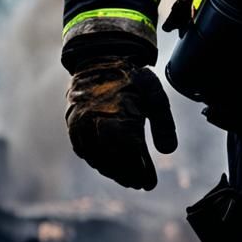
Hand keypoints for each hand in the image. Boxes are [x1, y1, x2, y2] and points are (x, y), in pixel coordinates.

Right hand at [65, 57, 178, 189]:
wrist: (101, 57)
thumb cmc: (132, 78)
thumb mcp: (155, 96)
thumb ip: (163, 123)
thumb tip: (168, 151)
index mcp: (118, 118)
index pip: (129, 156)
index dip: (139, 172)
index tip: (148, 184)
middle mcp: (96, 124)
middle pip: (111, 162)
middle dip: (126, 175)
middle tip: (138, 183)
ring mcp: (81, 125)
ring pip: (96, 158)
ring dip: (111, 171)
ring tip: (126, 177)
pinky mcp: (72, 124)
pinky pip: (83, 150)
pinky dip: (96, 160)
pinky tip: (106, 164)